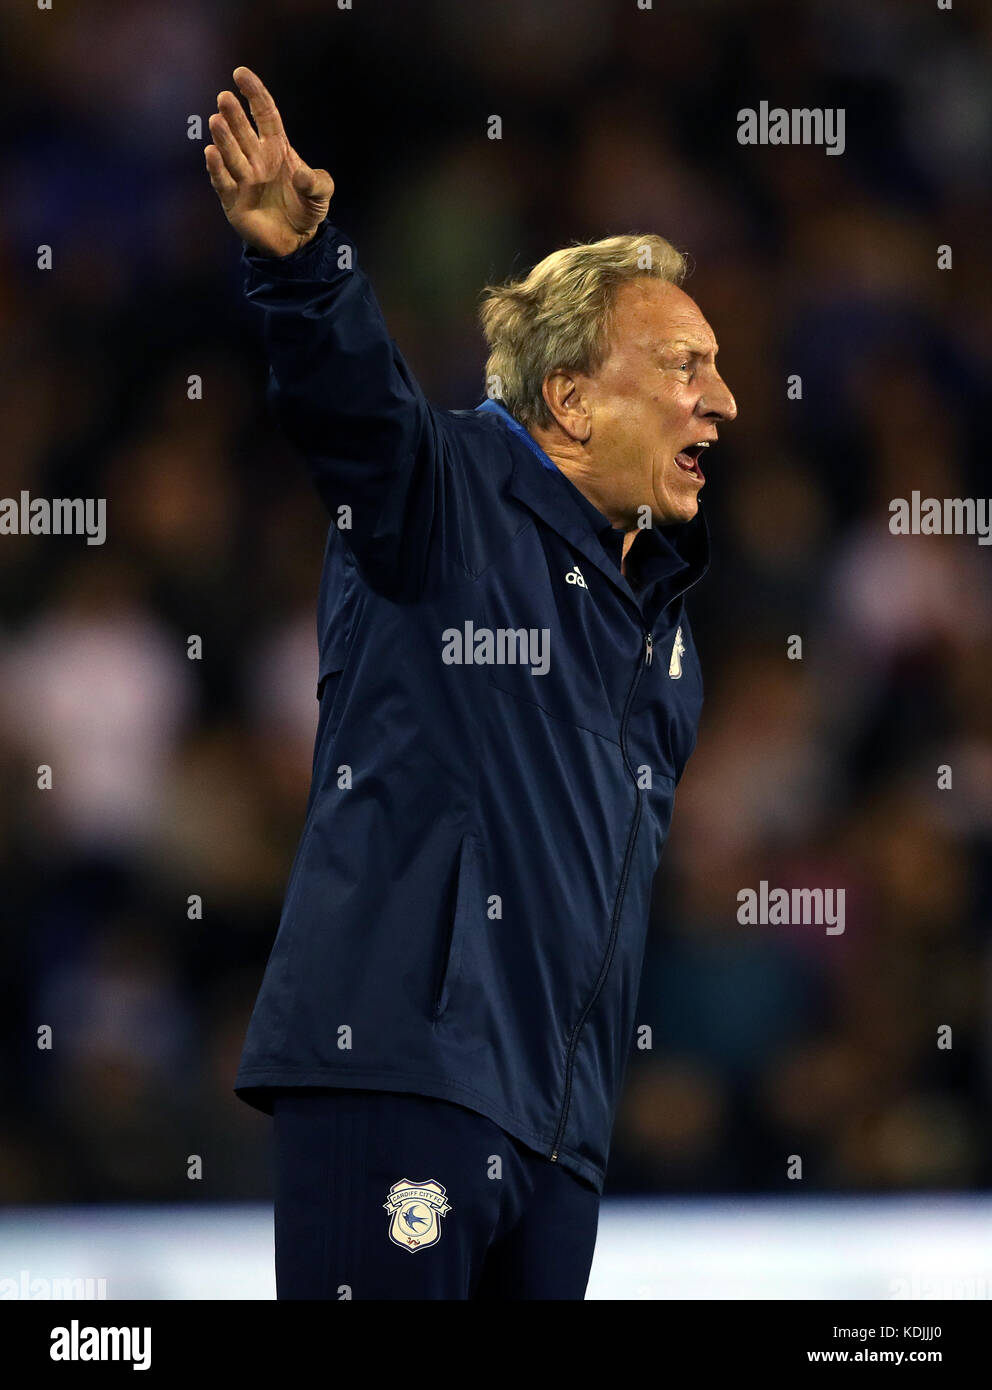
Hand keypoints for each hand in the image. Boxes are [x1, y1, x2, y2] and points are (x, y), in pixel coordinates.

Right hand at [205, 66, 333, 257]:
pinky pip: (222, 181)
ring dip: (224, 138)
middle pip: (243, 131)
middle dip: (234, 115)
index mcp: (276, 148)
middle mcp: (256, 158)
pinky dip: (217, 168)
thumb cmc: (306, 209)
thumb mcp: (321, 194)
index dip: (254, 93)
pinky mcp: (232, 199)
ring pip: (231, 153)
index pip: (264, 114)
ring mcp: (243, 178)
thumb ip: (317, 183)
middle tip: (225, 98)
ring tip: (216, 120)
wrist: (296, 241)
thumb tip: (301, 176)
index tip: (240, 74)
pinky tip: (211, 153)